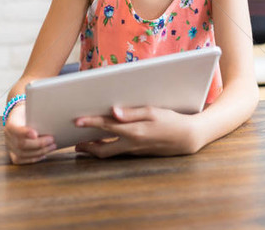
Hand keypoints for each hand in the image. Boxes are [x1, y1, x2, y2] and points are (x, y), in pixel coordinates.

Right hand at [3, 104, 55, 164]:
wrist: (18, 117)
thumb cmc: (27, 113)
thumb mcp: (30, 109)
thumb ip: (37, 114)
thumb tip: (51, 117)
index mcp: (11, 123)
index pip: (16, 129)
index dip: (25, 133)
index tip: (36, 134)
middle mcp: (8, 136)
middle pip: (21, 144)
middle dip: (39, 144)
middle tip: (52, 140)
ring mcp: (9, 146)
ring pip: (22, 154)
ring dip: (40, 152)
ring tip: (52, 146)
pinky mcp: (12, 153)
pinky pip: (21, 160)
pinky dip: (34, 159)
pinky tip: (44, 155)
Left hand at [73, 106, 199, 158]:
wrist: (187, 138)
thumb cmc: (171, 121)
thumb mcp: (152, 112)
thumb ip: (131, 113)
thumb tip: (113, 111)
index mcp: (134, 131)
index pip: (106, 126)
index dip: (90, 123)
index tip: (77, 121)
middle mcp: (132, 144)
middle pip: (103, 150)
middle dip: (88, 147)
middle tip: (76, 143)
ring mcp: (135, 151)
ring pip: (110, 153)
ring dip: (97, 149)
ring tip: (86, 144)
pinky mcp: (139, 153)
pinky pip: (119, 153)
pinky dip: (109, 148)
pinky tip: (106, 142)